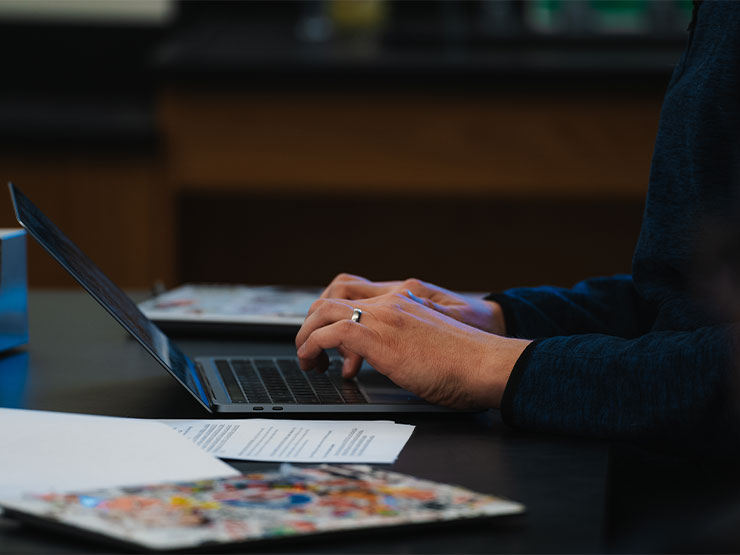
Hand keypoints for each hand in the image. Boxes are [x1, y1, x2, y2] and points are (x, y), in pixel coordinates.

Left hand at [295, 292, 530, 409]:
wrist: (487, 364)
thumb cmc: (470, 362)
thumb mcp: (434, 341)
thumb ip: (412, 340)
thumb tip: (398, 359)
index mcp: (406, 300)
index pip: (356, 293)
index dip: (335, 314)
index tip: (330, 339)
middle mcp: (392, 302)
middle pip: (334, 295)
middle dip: (313, 322)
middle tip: (311, 349)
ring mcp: (384, 316)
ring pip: (324, 310)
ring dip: (308, 334)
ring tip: (308, 359)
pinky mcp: (378, 336)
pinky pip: (329, 333)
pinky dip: (312, 347)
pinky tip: (314, 363)